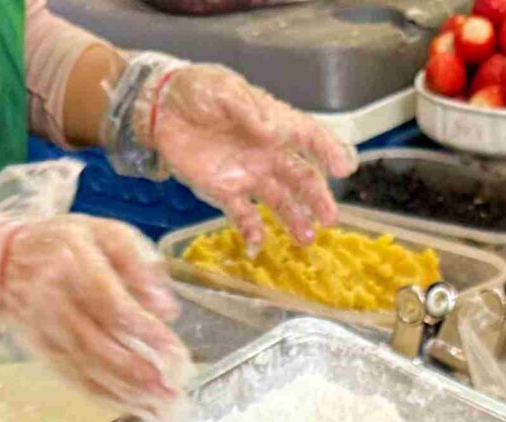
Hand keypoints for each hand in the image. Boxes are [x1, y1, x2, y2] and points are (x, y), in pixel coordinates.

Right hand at [0, 212, 191, 420]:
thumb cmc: (62, 245)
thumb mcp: (102, 233)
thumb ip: (137, 262)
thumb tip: (167, 307)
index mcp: (74, 265)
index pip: (113, 307)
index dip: (146, 335)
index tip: (178, 357)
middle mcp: (57, 304)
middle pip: (101, 349)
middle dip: (141, 377)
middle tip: (177, 396)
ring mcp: (48, 334)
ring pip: (89, 372)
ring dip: (129, 397)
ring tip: (166, 414)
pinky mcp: (46, 355)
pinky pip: (78, 383)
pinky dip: (109, 400)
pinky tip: (138, 411)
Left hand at [143, 64, 353, 249]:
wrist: (161, 107)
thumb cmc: (197, 90)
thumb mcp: (223, 89)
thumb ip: (247, 110)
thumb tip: (270, 134)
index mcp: (273, 123)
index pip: (309, 137)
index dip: (329, 152)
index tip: (344, 169)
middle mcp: (267, 153)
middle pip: (301, 177)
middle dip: (318, 198)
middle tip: (330, 219)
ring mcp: (247, 175)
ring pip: (280, 200)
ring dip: (295, 219)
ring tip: (306, 239)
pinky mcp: (224, 191)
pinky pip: (243, 216)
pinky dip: (252, 232)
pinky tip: (257, 247)